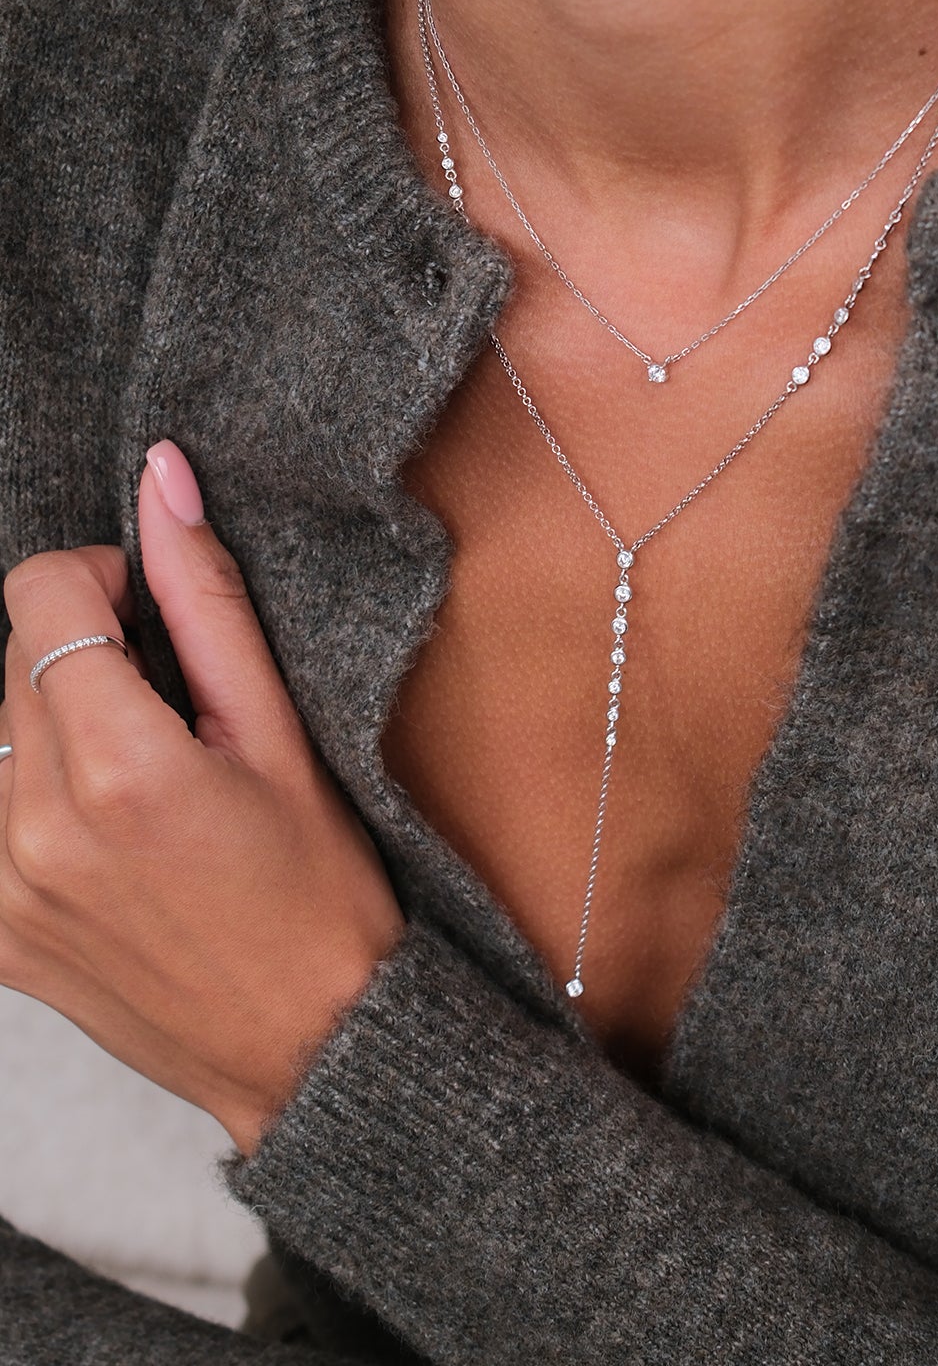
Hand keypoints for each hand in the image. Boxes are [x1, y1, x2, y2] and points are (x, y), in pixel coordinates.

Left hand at [0, 442, 405, 1155]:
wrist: (310, 1048)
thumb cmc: (318, 892)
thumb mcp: (280, 733)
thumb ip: (205, 598)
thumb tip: (160, 477)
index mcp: (118, 765)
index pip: (40, 594)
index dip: (100, 578)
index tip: (151, 615)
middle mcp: (33, 827)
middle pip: (10, 658)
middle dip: (80, 652)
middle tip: (166, 707)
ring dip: (52, 724)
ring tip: (136, 776)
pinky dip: (32, 793)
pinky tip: (103, 830)